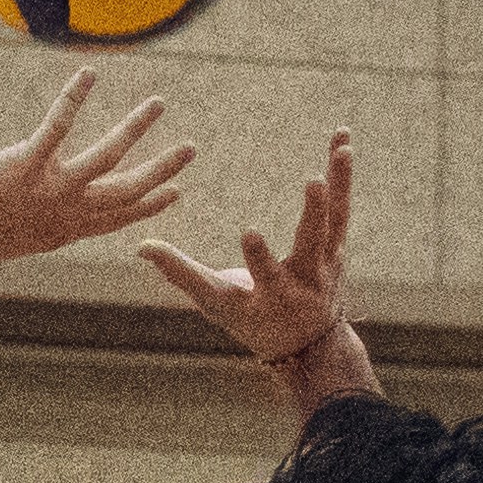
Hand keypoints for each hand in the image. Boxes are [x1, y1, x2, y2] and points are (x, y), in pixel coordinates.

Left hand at [0, 75, 189, 276]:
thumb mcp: (10, 234)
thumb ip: (33, 222)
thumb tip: (36, 214)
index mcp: (63, 230)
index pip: (117, 217)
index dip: (149, 205)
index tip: (174, 192)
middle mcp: (65, 211)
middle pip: (128, 190)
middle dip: (162, 169)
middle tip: (190, 149)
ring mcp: (50, 188)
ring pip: (108, 156)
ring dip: (136, 128)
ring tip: (159, 104)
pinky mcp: (27, 164)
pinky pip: (58, 125)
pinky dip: (74, 98)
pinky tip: (89, 74)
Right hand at [136, 133, 356, 373]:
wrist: (310, 343)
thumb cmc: (252, 321)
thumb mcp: (216, 304)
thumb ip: (181, 273)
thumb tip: (141, 247)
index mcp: (273, 296)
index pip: (265, 276)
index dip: (258, 256)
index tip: (250, 233)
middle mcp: (306, 279)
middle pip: (312, 244)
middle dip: (314, 214)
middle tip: (315, 182)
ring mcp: (327, 261)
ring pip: (334, 218)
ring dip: (339, 181)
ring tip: (341, 146)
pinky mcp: (336, 243)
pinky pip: (341, 203)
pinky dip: (341, 171)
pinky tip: (342, 139)